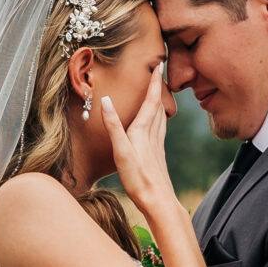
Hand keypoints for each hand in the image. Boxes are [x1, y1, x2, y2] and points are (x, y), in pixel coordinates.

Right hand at [103, 63, 176, 215]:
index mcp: (143, 131)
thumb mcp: (121, 151)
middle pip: (158, 106)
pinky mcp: (158, 156)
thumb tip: (106, 101)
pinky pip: (160, 131)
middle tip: (159, 73)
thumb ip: (113, 126)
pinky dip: (159, 120)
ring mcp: (157, 146)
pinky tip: (157, 126)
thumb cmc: (138, 178)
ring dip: (160, 104)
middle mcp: (153, 136)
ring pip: (161, 118)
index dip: (155, 83)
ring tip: (159, 95)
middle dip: (158, 89)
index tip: (158, 65)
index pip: (151, 101)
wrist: (158, 201)